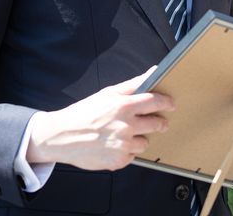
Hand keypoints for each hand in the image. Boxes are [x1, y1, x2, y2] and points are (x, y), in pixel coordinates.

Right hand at [26, 68, 173, 170]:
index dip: (166, 102)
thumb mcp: (107, 93)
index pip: (155, 102)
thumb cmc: (84, 113)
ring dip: (140, 138)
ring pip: (145, 142)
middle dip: (159, 122)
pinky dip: (127, 151)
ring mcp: (122, 145)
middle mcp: (126, 126)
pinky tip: (115, 145)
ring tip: (125, 134)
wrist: (61, 136)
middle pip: (156, 124)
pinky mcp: (117, 161)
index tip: (171, 104)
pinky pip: (133, 156)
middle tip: (157, 122)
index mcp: (124, 106)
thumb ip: (133, 84)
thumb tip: (152, 72)